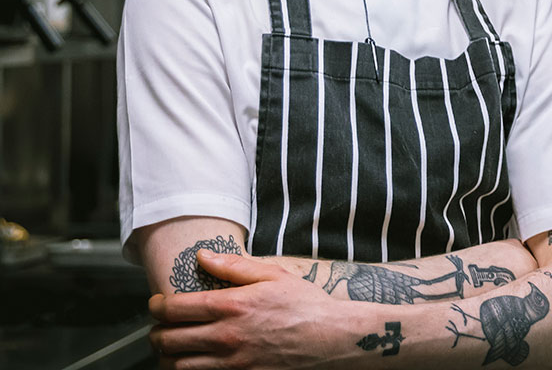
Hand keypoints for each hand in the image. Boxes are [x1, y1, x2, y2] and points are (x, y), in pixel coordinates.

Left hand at [149, 249, 349, 367]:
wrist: (332, 339)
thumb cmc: (306, 305)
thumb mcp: (273, 275)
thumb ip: (234, 266)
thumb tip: (203, 256)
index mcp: (231, 306)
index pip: (173, 308)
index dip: (156, 306)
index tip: (157, 304)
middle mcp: (226, 337)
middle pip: (168, 340)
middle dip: (157, 332)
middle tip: (161, 327)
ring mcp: (232, 363)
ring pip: (177, 366)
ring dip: (168, 357)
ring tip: (173, 348)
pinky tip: (195, 363)